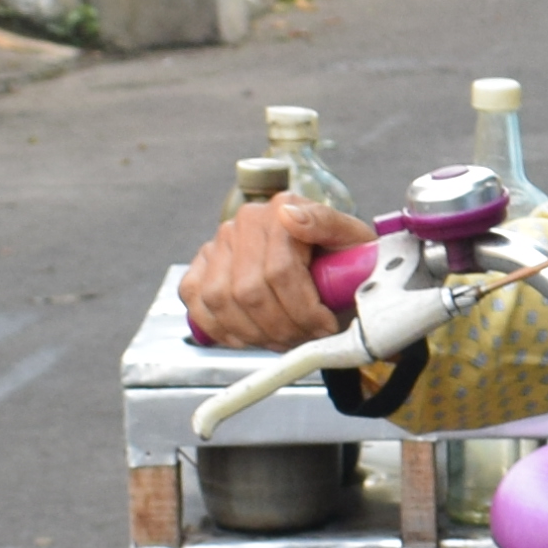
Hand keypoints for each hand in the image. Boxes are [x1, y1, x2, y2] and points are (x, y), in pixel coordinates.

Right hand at [176, 197, 368, 350]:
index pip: (280, 271)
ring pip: (220, 299)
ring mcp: (222, 242)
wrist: (330, 263)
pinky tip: (246, 336)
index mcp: (283, 209)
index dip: (303, 310)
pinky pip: (195, 298)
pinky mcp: (203, 263)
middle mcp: (247, 221)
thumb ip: (327, 222)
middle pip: (249, 291)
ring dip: (252, 332)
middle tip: (304, 338)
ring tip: (282, 339)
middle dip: (281, 326)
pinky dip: (217, 326)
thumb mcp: (352, 238)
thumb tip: (291, 216)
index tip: (324, 326)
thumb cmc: (343, 256)